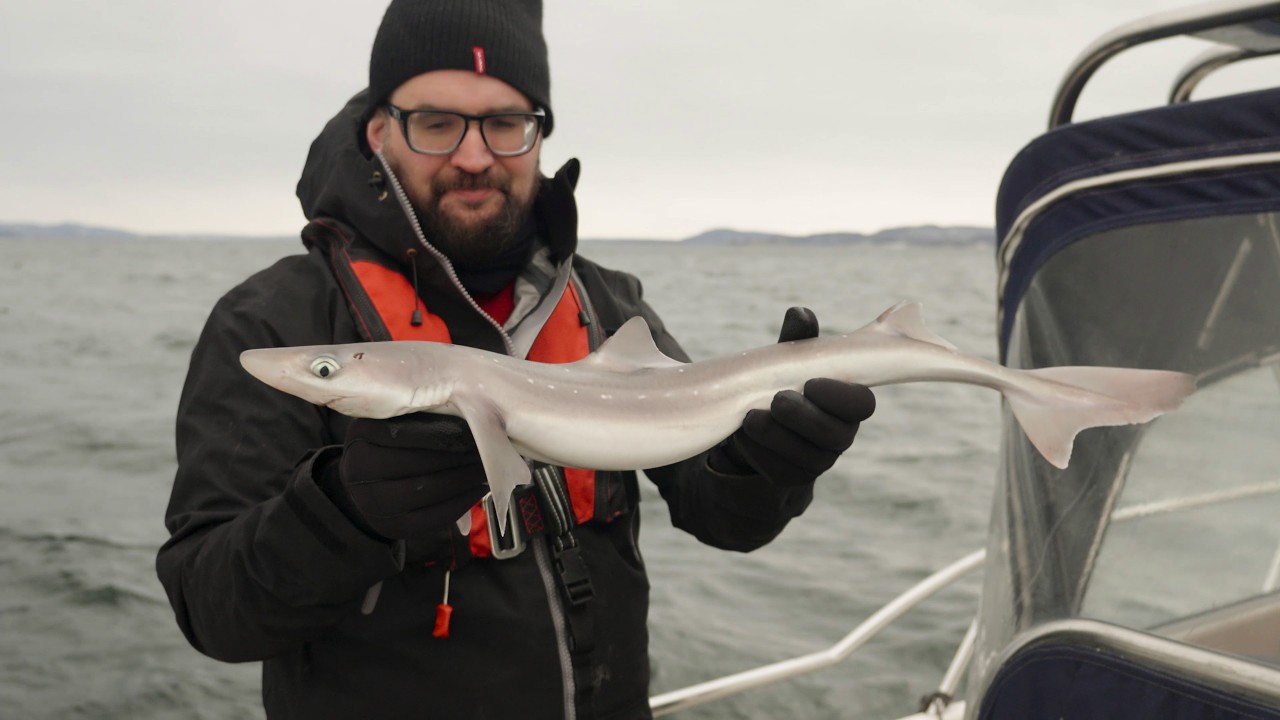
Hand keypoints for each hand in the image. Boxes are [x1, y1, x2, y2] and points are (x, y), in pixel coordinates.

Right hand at [319, 414, 488, 540]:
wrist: (364, 485)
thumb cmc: (387, 443)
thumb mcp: (391, 420)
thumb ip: (420, 415)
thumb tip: (469, 410)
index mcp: (360, 437)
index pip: (404, 433)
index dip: (442, 432)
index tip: (472, 428)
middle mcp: (358, 472)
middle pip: (418, 463)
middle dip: (458, 456)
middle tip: (486, 449)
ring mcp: (373, 505)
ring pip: (428, 491)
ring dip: (465, 478)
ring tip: (486, 467)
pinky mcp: (393, 528)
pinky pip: (434, 517)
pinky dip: (462, 501)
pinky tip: (478, 488)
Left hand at [710, 307, 875, 486]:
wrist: (748, 424)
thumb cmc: (777, 383)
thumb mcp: (783, 359)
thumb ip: (795, 340)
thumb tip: (800, 313)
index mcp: (846, 403)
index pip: (862, 405)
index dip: (840, 396)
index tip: (810, 382)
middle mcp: (838, 435)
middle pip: (834, 435)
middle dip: (804, 417)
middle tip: (777, 399)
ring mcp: (816, 461)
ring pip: (805, 457)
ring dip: (776, 436)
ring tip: (750, 417)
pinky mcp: (790, 478)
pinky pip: (779, 471)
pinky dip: (758, 453)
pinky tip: (741, 435)